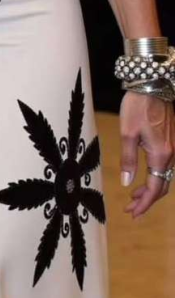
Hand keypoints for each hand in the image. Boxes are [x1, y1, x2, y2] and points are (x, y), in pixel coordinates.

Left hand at [119, 90, 174, 217]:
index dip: (144, 203)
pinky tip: (143, 175)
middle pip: (162, 186)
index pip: (155, 189)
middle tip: (131, 209)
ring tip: (134, 195)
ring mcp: (173, 147)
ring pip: (164, 176)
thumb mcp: (127, 133)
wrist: (152, 84)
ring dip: (151, 188)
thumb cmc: (137, 107)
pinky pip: (165, 165)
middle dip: (147, 200)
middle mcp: (171, 154)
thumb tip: (127, 183)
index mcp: (161, 155)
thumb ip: (128, 160)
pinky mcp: (170, 140)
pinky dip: (155, 175)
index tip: (132, 213)